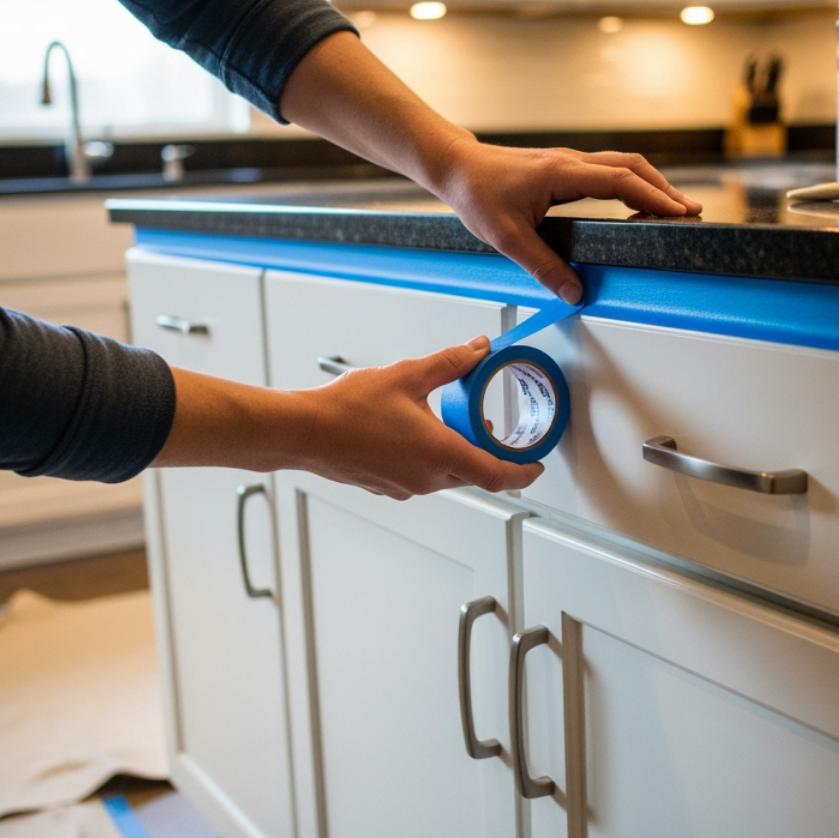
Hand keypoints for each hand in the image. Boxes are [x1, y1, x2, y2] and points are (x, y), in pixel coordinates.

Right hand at [154, 338, 542, 499]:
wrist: (302, 432)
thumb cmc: (346, 410)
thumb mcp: (408, 375)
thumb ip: (450, 363)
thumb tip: (479, 350)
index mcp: (440, 454)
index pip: (498, 475)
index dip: (524, 473)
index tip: (536, 467)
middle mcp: (426, 479)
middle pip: (474, 475)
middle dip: (489, 455)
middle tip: (493, 431)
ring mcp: (406, 487)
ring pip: (447, 476)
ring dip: (458, 455)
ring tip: (452, 424)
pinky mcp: (388, 487)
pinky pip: (422, 477)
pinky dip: (431, 459)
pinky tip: (416, 432)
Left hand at [277, 32, 702, 304]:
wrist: (455, 166)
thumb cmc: (476, 194)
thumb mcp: (507, 237)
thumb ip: (543, 266)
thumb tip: (575, 292)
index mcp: (563, 173)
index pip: (622, 181)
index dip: (654, 197)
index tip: (679, 214)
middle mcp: (571, 161)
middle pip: (633, 167)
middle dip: (665, 190)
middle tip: (690, 213)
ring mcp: (569, 161)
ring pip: (623, 165)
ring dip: (651, 184)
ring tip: (673, 208)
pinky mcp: (563, 166)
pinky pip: (608, 170)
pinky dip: (632, 182)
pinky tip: (637, 201)